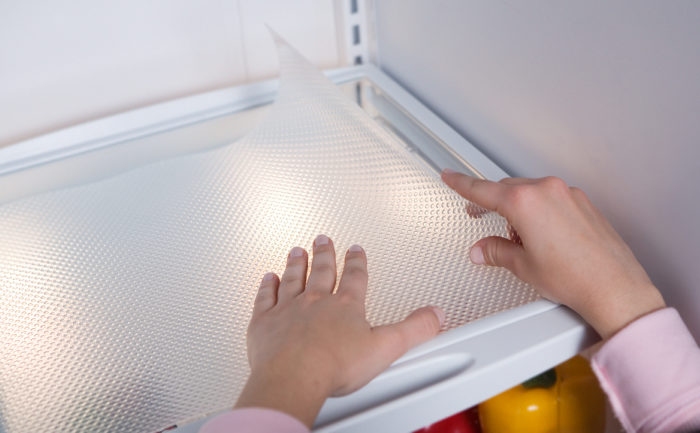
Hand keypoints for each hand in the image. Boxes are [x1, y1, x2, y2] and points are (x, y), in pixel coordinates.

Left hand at [235, 235, 443, 426]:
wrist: (293, 376)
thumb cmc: (334, 365)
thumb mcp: (386, 347)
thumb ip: (413, 329)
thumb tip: (434, 316)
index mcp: (345, 306)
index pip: (355, 277)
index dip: (357, 262)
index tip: (356, 250)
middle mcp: (315, 301)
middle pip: (321, 271)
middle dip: (324, 254)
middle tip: (323, 239)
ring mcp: (288, 309)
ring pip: (293, 279)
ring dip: (296, 264)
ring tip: (297, 251)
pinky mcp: (264, 323)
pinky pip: (266, 298)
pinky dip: (267, 287)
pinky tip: (267, 278)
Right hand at [441, 169, 664, 339]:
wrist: (614, 287)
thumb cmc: (574, 277)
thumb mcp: (523, 266)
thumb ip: (496, 251)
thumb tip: (482, 249)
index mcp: (525, 202)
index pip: (483, 189)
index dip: (461, 184)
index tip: (450, 176)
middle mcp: (547, 191)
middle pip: (508, 190)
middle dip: (495, 206)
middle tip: (482, 219)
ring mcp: (568, 194)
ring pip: (531, 193)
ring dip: (520, 211)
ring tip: (523, 243)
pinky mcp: (583, 203)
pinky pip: (551, 199)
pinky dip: (541, 212)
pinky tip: (545, 239)